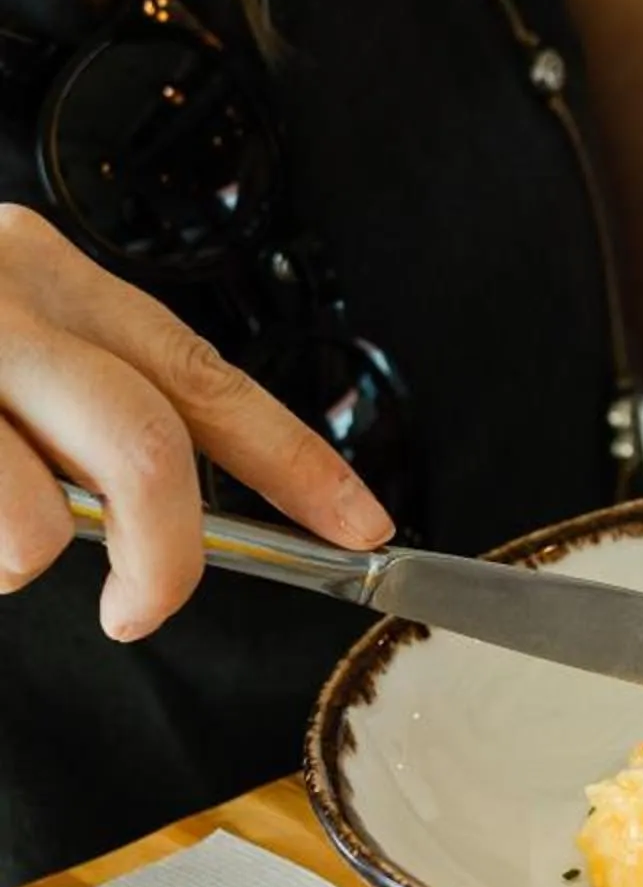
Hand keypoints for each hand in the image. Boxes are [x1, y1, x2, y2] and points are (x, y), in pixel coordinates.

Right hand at [0, 207, 391, 642]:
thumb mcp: (0, 347)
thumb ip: (79, 410)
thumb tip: (161, 518)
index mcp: (55, 279)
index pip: (204, 376)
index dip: (296, 461)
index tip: (362, 525)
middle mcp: (8, 295)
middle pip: (147, 446)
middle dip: (168, 556)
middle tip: (143, 606)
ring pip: (40, 518)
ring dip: (24, 560)